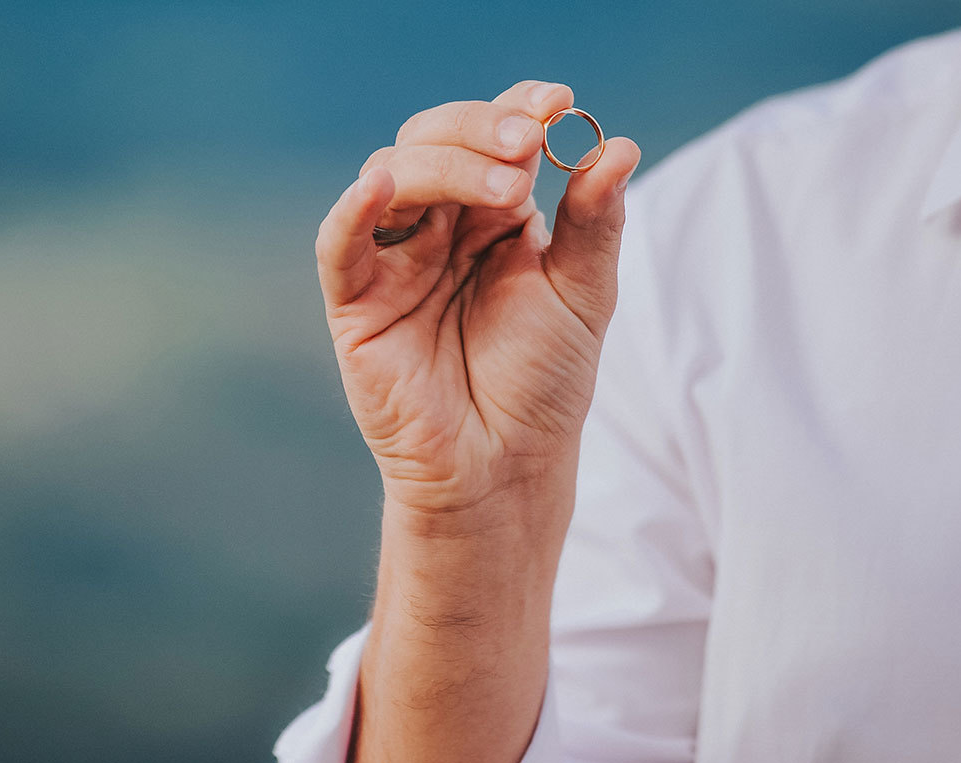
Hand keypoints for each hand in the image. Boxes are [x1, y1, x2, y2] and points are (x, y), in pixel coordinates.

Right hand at [316, 80, 640, 515]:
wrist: (505, 464)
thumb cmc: (542, 382)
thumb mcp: (581, 294)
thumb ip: (593, 222)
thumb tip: (619, 145)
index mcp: (492, 218)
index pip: (493, 140)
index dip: (518, 111)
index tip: (558, 101)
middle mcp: (440, 227)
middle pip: (437, 142)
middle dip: (482, 133)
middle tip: (528, 145)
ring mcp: (394, 259)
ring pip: (393, 176)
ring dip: (445, 166)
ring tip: (505, 187)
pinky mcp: (355, 300)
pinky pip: (341, 243)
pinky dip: (354, 210)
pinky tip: (383, 184)